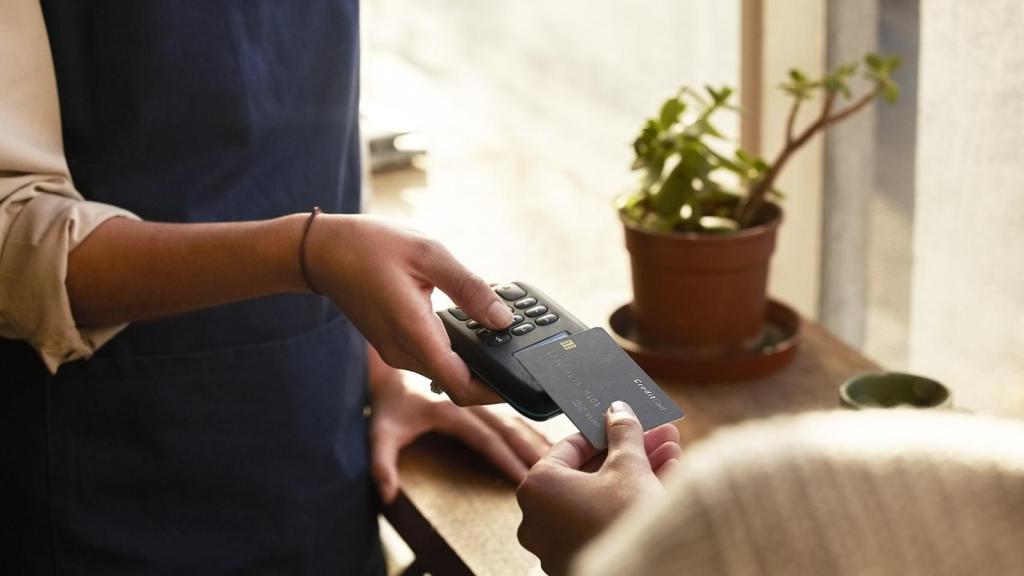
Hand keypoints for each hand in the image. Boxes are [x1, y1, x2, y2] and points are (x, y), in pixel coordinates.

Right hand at [307, 215, 513, 404]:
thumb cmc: (369, 246)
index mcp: (414, 334)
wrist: (322, 252)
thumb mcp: (428, 254)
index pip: (461, 387)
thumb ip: (469, 289)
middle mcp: (404, 353)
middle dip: (491, 373)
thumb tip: (503, 318)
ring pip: (445, 372)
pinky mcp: (395, 345)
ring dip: (473, 361)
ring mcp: (397, 352)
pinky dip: (455, 350)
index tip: (522, 381)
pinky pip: (432, 358)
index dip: (495, 391)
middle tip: (520, 349)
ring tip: (501, 334)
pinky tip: (471, 326)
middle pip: (457, 383)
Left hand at [368, 347, 550, 503]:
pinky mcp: (478, 401)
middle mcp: (467, 403)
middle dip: (530, 448)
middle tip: (554, 468)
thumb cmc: (390, 403)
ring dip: (533, 435)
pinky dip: (526, 426)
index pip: (485, 438)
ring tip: (556, 453)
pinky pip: (506, 415)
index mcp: (449, 410)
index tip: (524, 475)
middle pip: (507, 427)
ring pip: (511, 419)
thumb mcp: (380, 432)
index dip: (505, 457)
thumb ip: (381, 464)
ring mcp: (475, 401)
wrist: (390, 372)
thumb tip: (387, 493)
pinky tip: (540, 437)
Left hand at [516, 402, 681, 575]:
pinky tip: (666, 481)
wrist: (648, 574)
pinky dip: (629, 502)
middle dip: (630, 452)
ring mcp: (557, 544)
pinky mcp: (579, 561)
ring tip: (672, 454)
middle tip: (658, 436)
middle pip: (590, 472)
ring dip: (638, 473)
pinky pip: (603, 521)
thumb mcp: (628, 465)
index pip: (570, 446)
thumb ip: (622, 433)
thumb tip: (618, 410)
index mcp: (537, 487)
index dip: (605, 431)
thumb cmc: (624, 521)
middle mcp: (538, 518)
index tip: (628, 422)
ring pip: (601, 497)